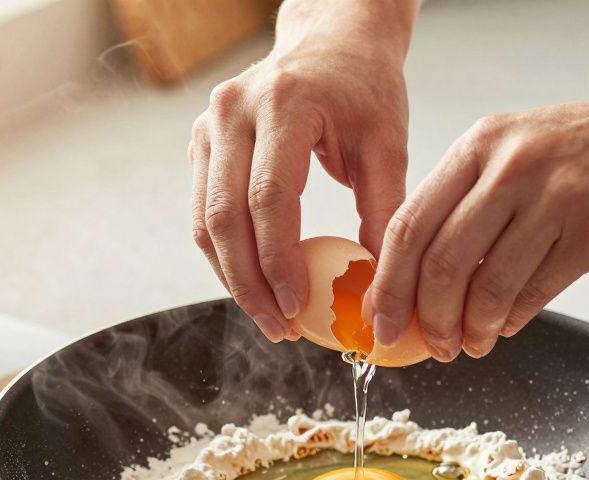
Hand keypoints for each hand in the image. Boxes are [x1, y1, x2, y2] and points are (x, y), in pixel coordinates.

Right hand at [189, 0, 416, 341]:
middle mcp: (234, 112)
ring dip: (232, 278)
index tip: (298, 305)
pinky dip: (226, 255)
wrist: (331, 43)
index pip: (268, 198)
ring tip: (268, 317)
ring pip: (205, 221)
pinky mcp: (202, 143)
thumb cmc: (363, 88)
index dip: (278, 261)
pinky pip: (204, 212)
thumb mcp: (387, 144)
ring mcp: (210, 126)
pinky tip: (254, 285)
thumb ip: (385, 211)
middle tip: (280, 327)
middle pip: (225, 217)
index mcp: (283, 104)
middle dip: (250, 284)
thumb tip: (382, 284)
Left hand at [366, 84, 588, 359]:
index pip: (408, 222)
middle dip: (423, 317)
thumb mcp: (530, 150)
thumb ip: (479, 200)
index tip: (380, 320)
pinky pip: (535, 292)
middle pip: (435, 261)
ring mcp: (553, 196)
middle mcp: (509, 164)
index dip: (386, 283)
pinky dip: (514, 320)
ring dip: (471, 329)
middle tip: (427, 346)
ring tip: (471, 345)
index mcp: (483, 143)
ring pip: (483, 285)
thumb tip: (428, 275)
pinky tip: (510, 325)